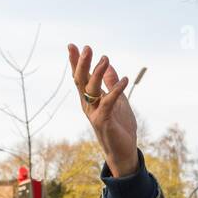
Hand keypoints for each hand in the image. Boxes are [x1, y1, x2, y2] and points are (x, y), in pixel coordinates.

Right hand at [68, 43, 138, 176]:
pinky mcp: (104, 121)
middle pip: (81, 81)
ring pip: (91, 90)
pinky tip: (125, 80)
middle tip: (86, 48)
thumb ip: (112, 85)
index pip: (81, 77)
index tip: (72, 45)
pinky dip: (116, 90)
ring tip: (105, 58)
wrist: (123, 151)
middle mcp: (88, 105)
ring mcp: (94, 113)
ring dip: (98, 73)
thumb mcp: (118, 101)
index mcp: (90, 99)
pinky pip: (109, 102)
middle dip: (82, 64)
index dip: (75, 62)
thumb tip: (109, 66)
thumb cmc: (119, 127)